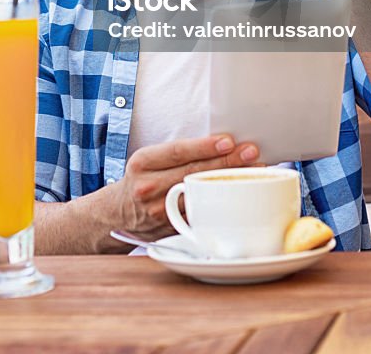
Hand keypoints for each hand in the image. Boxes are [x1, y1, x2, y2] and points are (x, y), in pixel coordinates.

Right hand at [107, 134, 260, 242]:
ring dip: (229, 184)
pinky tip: (239, 197)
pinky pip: (199, 216)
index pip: (178, 152)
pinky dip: (221, 205)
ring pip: (200, 196)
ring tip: (254, 172)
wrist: (115, 214)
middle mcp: (148, 187)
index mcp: (143, 162)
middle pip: (193, 173)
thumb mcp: (148, 160)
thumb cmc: (140, 179)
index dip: (205, 147)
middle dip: (226, 162)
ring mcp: (160, 211)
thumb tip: (221, 143)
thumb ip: (176, 154)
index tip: (229, 141)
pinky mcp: (170, 229)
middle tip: (252, 153)